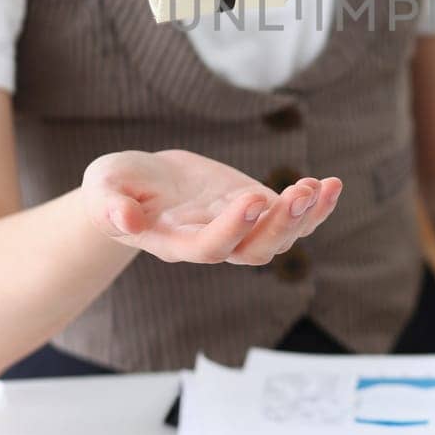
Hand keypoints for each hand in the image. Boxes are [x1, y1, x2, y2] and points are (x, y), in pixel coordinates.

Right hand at [80, 149, 342, 265]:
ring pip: (281, 238)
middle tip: (298, 192)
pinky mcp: (256, 209)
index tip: (254, 197)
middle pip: (255, 251)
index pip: (211, 248)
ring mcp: (239, 228)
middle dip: (280, 225)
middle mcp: (213, 243)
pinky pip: (293, 217)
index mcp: (176, 243)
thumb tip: (123, 221)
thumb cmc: (116, 187)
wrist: (138, 183)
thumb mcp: (103, 188)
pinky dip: (315, 205)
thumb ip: (109, 206)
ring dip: (304, 215)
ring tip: (319, 185)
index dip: (234, 228)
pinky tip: (332, 184)